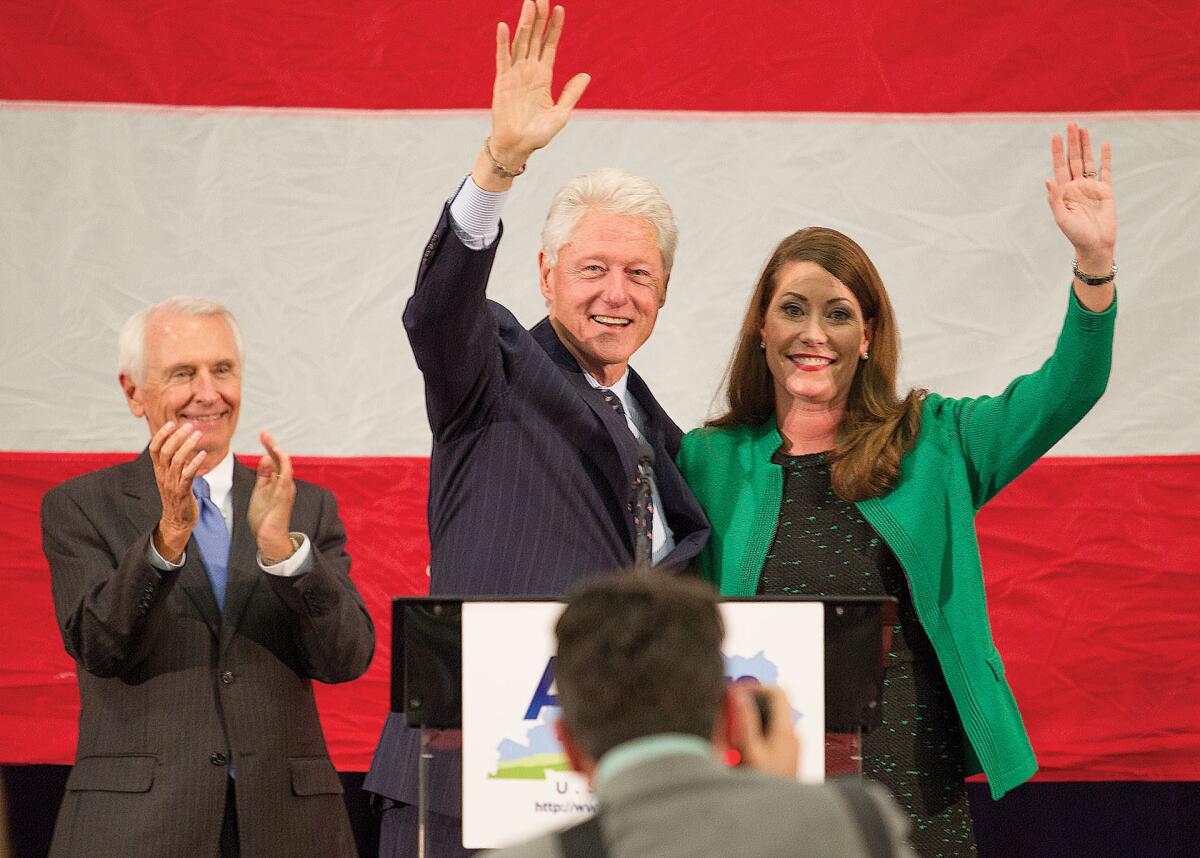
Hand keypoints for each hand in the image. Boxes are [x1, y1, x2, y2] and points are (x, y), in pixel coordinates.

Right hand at [149, 421, 205, 561]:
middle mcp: (163, 475)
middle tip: (189, 426)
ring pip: (176, 460)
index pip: (154, 448)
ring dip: (188, 445)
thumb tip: (182, 444)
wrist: (177, 522)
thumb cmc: (178, 497)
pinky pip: (187, 475)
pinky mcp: (182, 492)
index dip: (162, 435)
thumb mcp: (173, 477)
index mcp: (159, 471)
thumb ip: (175, 462)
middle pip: (165, 451)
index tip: (171, 423)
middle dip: (177, 436)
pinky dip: (195, 463)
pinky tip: (203, 454)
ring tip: (198, 434)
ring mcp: (171, 484)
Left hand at [247, 430, 296, 561]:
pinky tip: (278, 455)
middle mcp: (284, 483)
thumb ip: (264, 476)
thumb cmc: (264, 518)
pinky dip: (284, 465)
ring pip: (285, 466)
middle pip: (280, 460)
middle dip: (272, 446)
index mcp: (276, 482)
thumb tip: (266, 458)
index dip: (269, 447)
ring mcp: (286, 489)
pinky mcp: (285, 496)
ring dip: (278, 452)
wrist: (269, 537)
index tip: (263, 435)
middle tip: (264, 433)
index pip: (274, 460)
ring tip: (270, 442)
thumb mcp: (259, 492)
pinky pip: (287, 477)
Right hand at [472, 0, 589, 188]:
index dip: (554, 28)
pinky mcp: (502, 82)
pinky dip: (503, 43)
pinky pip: (503, 59)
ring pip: (521, 43)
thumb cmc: (538, 134)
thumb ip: (571, 93)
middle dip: (539, 18)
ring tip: (529, 3)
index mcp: (543, 77)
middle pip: (535, 38)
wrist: (518, 148)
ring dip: (525, 23)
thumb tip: (586, 75)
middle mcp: (529, 71)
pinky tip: (505, 27)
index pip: (550, 46)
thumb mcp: (561, 113)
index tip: (560, 9)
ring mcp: (515, 75)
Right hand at [730, 684, 799, 778]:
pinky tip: (741, 751)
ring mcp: (790, 747)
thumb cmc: (768, 786)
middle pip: (771, 706)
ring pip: (769, 721)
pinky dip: (754, 736)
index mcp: (786, 731)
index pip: (778, 692)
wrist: (778, 815)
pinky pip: (769, 736)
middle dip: (749, 706)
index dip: (756, 687)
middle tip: (730, 714)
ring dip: (750, 723)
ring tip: (732, 735)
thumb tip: (740, 696)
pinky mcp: (785, 757)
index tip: (738, 692)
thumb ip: (745, 722)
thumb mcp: (750, 752)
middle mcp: (792, 736)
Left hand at [1046, 122, 1115, 270]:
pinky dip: (1105, 158)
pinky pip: (1105, 171)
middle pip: (1074, 159)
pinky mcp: (1106, 191)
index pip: (1060, 166)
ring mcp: (1091, 187)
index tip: (1056, 135)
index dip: (1058, 151)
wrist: (1095, 245)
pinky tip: (1104, 145)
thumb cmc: (1075, 235)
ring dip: (1086, 146)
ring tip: (1084, 129)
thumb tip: (1047, 179)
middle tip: (1071, 123)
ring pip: (1088, 161)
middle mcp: (1076, 186)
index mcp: (1064, 191)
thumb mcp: (1062, 218)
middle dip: (1072, 142)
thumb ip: (1054, 199)